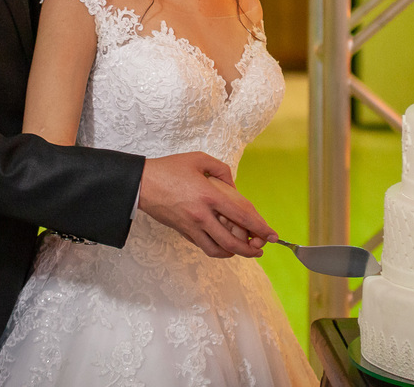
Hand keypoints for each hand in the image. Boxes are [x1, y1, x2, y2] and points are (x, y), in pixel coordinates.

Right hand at [138, 151, 276, 257]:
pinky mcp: (182, 232)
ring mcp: (191, 227)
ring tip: (245, 251)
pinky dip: (217, 249)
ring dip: (234, 254)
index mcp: (209, 196)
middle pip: (232, 241)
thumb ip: (222, 170)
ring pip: (217, 250)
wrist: (141, 184)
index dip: (260, 227)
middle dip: (250, 249)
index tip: (272, 234)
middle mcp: (202, 215)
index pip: (242, 216)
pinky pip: (204, 246)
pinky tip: (225, 245)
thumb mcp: (199, 159)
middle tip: (261, 249)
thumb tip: (233, 186)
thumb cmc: (169, 169)